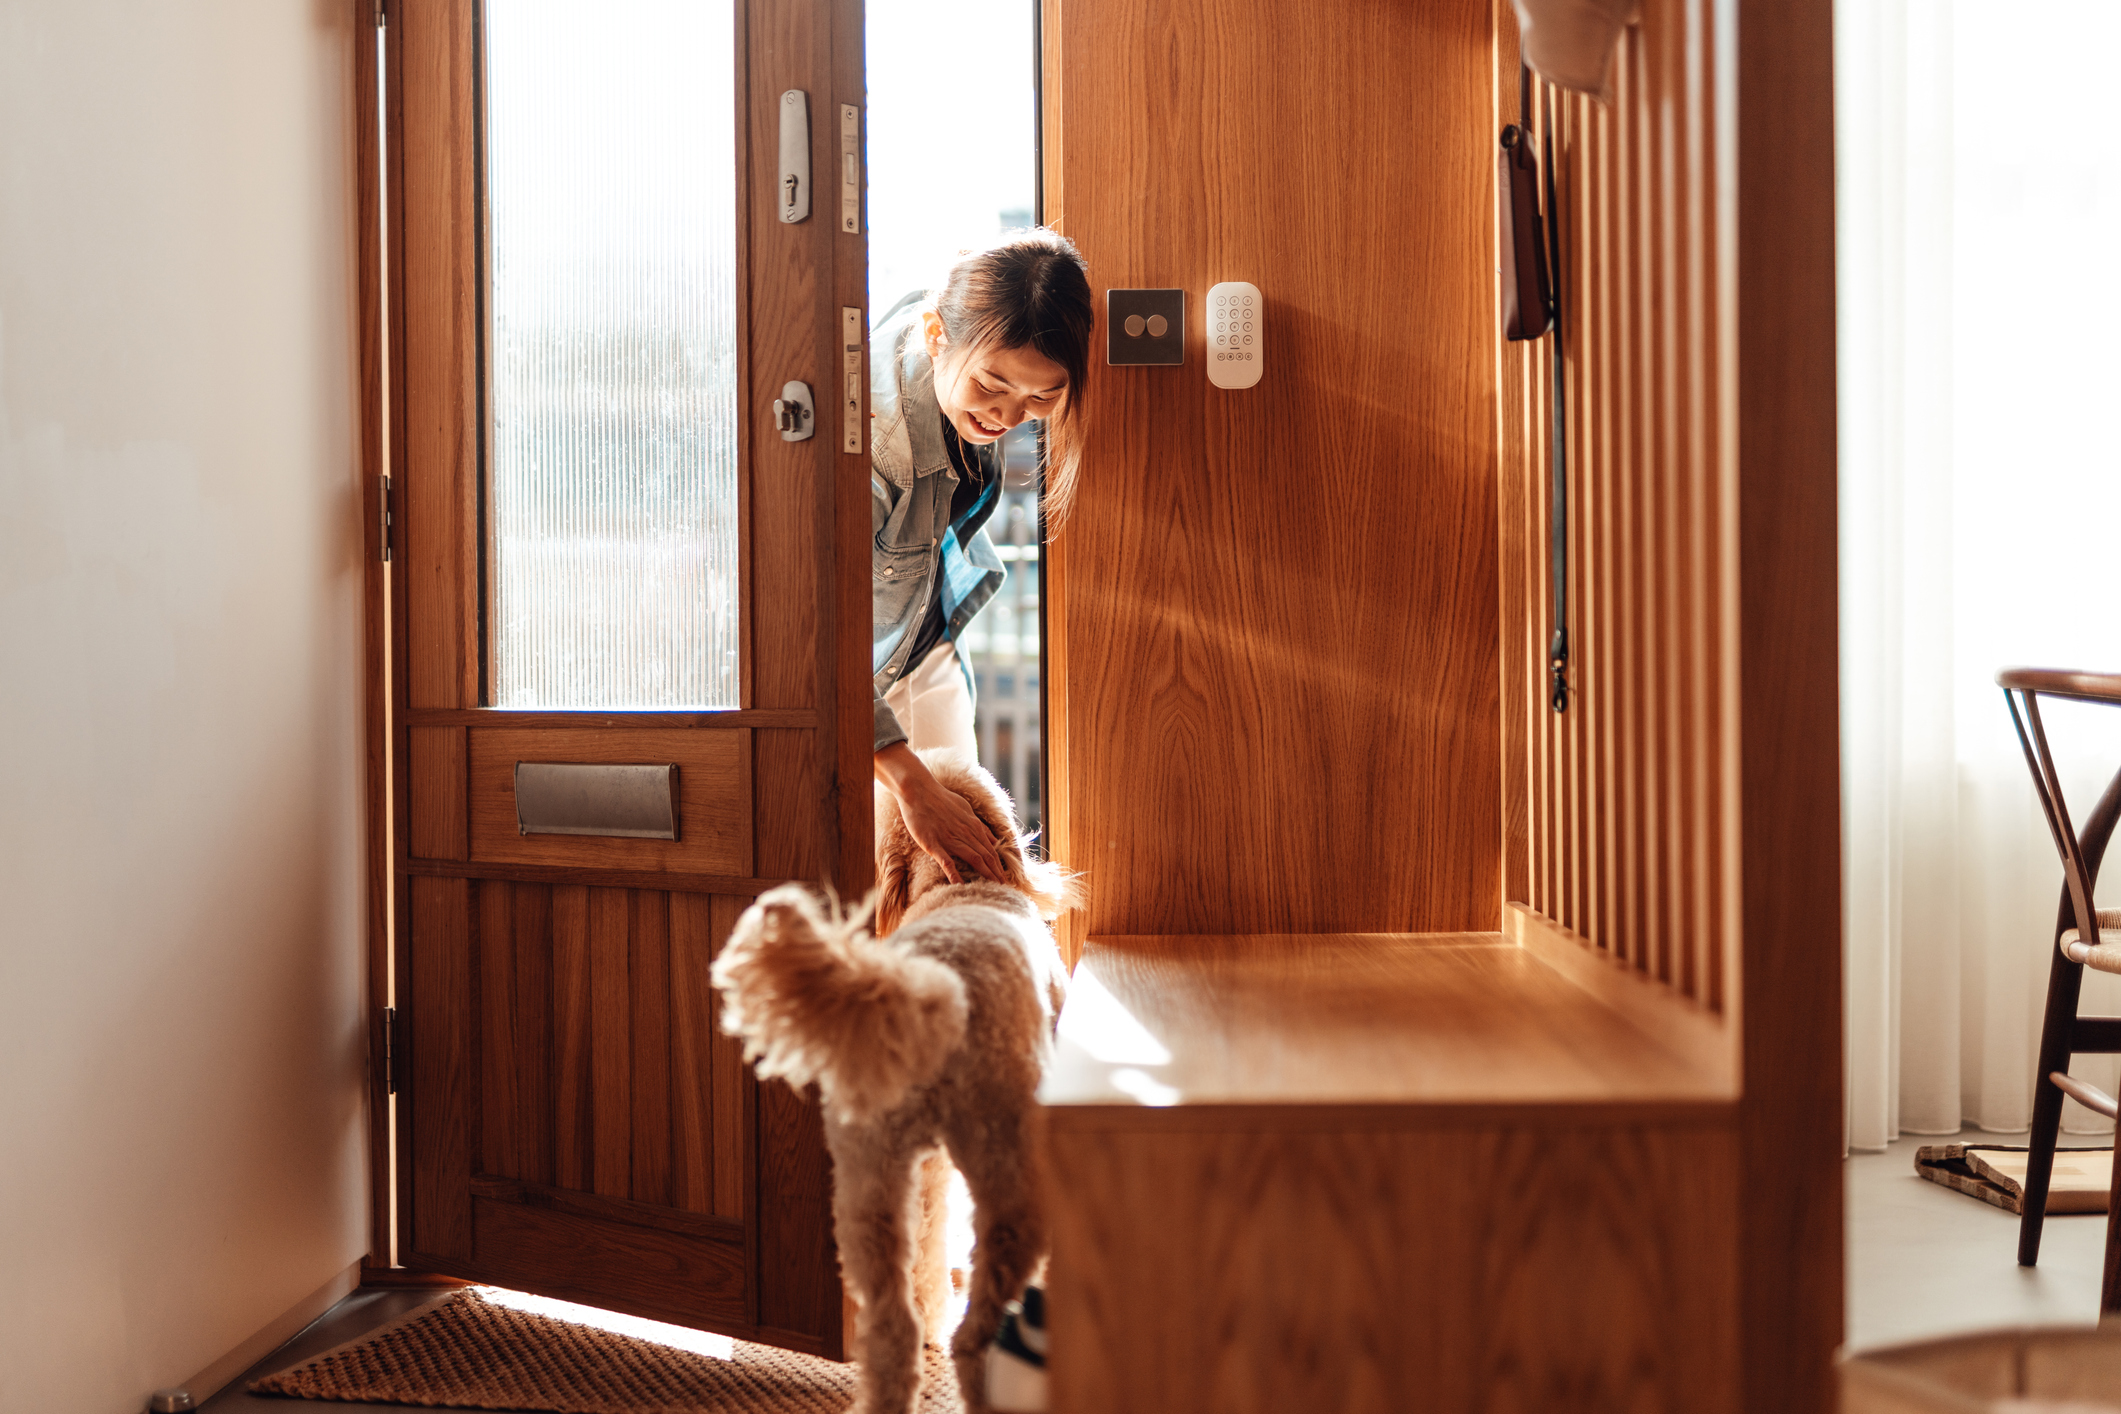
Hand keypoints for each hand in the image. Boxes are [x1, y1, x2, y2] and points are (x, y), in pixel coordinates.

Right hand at [874, 744, 1006, 884]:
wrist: (918, 790)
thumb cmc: (941, 798)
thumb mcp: (965, 809)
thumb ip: (979, 825)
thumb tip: (993, 839)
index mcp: (973, 825)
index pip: (992, 850)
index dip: (999, 865)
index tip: (1005, 878)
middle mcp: (966, 833)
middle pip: (987, 856)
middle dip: (997, 873)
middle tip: (1005, 888)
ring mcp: (950, 839)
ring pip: (974, 859)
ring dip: (986, 874)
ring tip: (993, 888)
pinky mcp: (934, 844)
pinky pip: (947, 861)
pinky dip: (955, 874)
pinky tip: (961, 886)